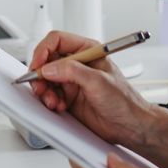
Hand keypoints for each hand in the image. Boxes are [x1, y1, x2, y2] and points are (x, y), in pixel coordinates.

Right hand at [28, 30, 152, 147]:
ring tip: (53, 101)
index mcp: (87, 51)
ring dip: (44, 90)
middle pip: (47, 60)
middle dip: (40, 74)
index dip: (44, 50)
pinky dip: (49, 101)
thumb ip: (72, 71)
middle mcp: (77, 64)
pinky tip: (59, 106)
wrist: (129, 126)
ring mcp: (72, 81)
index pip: (57, 41)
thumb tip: (49, 68)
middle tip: (40, 86)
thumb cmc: (124, 101)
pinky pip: (49, 94)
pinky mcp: (68, 97)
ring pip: (45, 79)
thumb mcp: (98, 81)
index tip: (38, 65)